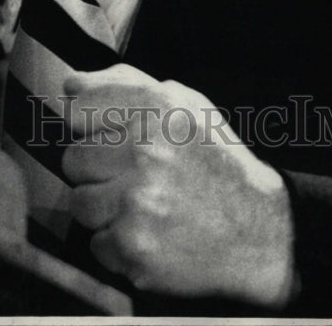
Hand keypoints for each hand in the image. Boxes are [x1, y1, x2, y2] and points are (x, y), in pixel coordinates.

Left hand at [62, 64, 295, 306]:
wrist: (258, 229)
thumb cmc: (215, 162)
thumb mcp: (186, 104)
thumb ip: (127, 84)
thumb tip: (72, 84)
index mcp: (157, 109)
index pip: (80, 108)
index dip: (88, 125)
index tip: (104, 135)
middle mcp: (146, 152)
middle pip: (74, 159)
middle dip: (98, 170)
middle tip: (131, 177)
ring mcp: (138, 202)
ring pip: (80, 203)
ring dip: (104, 208)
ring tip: (140, 205)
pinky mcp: (134, 247)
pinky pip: (96, 243)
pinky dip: (118, 244)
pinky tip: (150, 232)